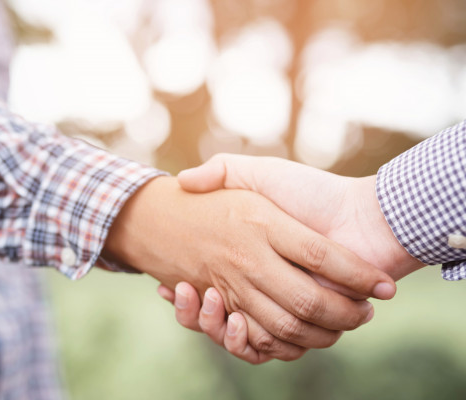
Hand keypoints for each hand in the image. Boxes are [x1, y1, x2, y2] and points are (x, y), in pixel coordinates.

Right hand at [162, 154, 424, 362]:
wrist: (366, 217)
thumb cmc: (312, 191)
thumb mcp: (259, 173)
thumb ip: (223, 170)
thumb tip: (182, 179)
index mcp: (250, 255)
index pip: (205, 284)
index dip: (184, 295)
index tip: (169, 289)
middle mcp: (261, 281)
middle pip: (218, 314)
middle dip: (197, 313)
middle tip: (182, 291)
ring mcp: (280, 302)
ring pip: (235, 332)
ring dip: (213, 326)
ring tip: (206, 300)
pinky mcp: (301, 321)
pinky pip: (264, 345)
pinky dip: (243, 342)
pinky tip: (233, 321)